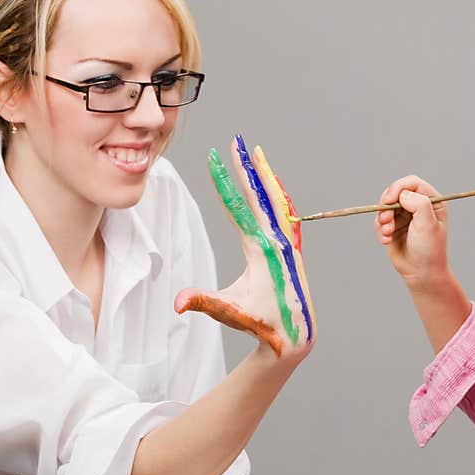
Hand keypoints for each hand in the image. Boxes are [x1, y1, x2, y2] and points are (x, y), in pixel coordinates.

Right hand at [175, 134, 315, 359]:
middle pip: (260, 195)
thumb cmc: (262, 324)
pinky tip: (275, 186)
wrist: (296, 334)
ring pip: (278, 200)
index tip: (215, 157)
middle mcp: (278, 241)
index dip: (225, 181)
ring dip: (265, 175)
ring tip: (257, 152)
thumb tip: (177, 304)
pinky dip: (280, 195)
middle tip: (237, 140)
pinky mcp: (293, 249)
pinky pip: (288, 214)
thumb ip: (203, 302)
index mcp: (261, 250)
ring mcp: (288, 244)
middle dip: (246, 166)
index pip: (239, 207)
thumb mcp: (230, 312)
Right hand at [374, 175, 450, 290]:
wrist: (421, 273)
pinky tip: (386, 241)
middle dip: (387, 206)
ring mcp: (404, 216)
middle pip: (395, 192)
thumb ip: (419, 204)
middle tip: (385, 220)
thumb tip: (403, 194)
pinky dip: (380, 230)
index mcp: (431, 201)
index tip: (389, 199)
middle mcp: (417, 206)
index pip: (412, 183)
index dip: (398, 187)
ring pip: (385, 206)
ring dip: (383, 219)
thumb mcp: (428, 225)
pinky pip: (380, 221)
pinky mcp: (393, 227)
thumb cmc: (429, 250)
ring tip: (387, 233)